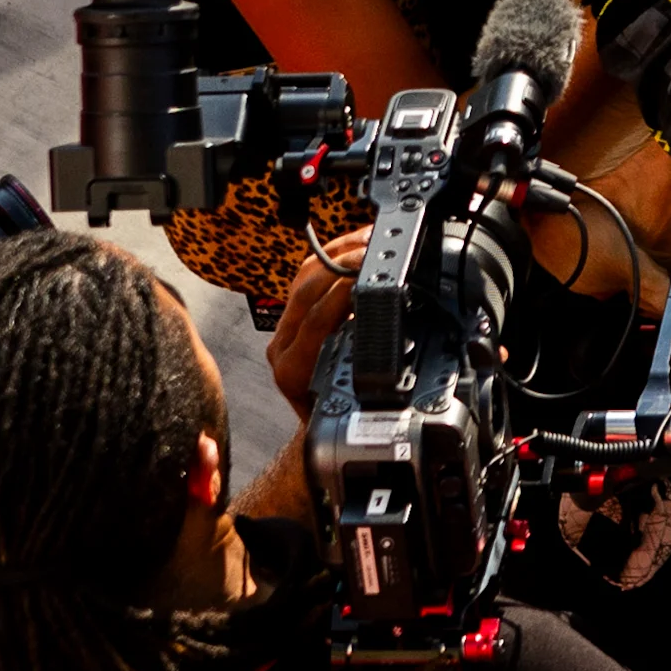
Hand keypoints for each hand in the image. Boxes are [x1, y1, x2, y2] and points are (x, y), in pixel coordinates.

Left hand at [268, 229, 367, 415]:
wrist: (321, 430)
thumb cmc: (340, 422)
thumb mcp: (355, 406)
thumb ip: (363, 376)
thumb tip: (387, 336)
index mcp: (294, 370)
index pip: (316, 318)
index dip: (341, 291)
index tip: (369, 272)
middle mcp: (283, 347)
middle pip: (307, 289)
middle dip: (341, 264)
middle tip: (373, 249)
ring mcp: (285, 329)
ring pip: (304, 276)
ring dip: (337, 252)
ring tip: (369, 239)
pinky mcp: (293, 316)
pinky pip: (308, 276)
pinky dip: (333, 255)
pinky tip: (356, 244)